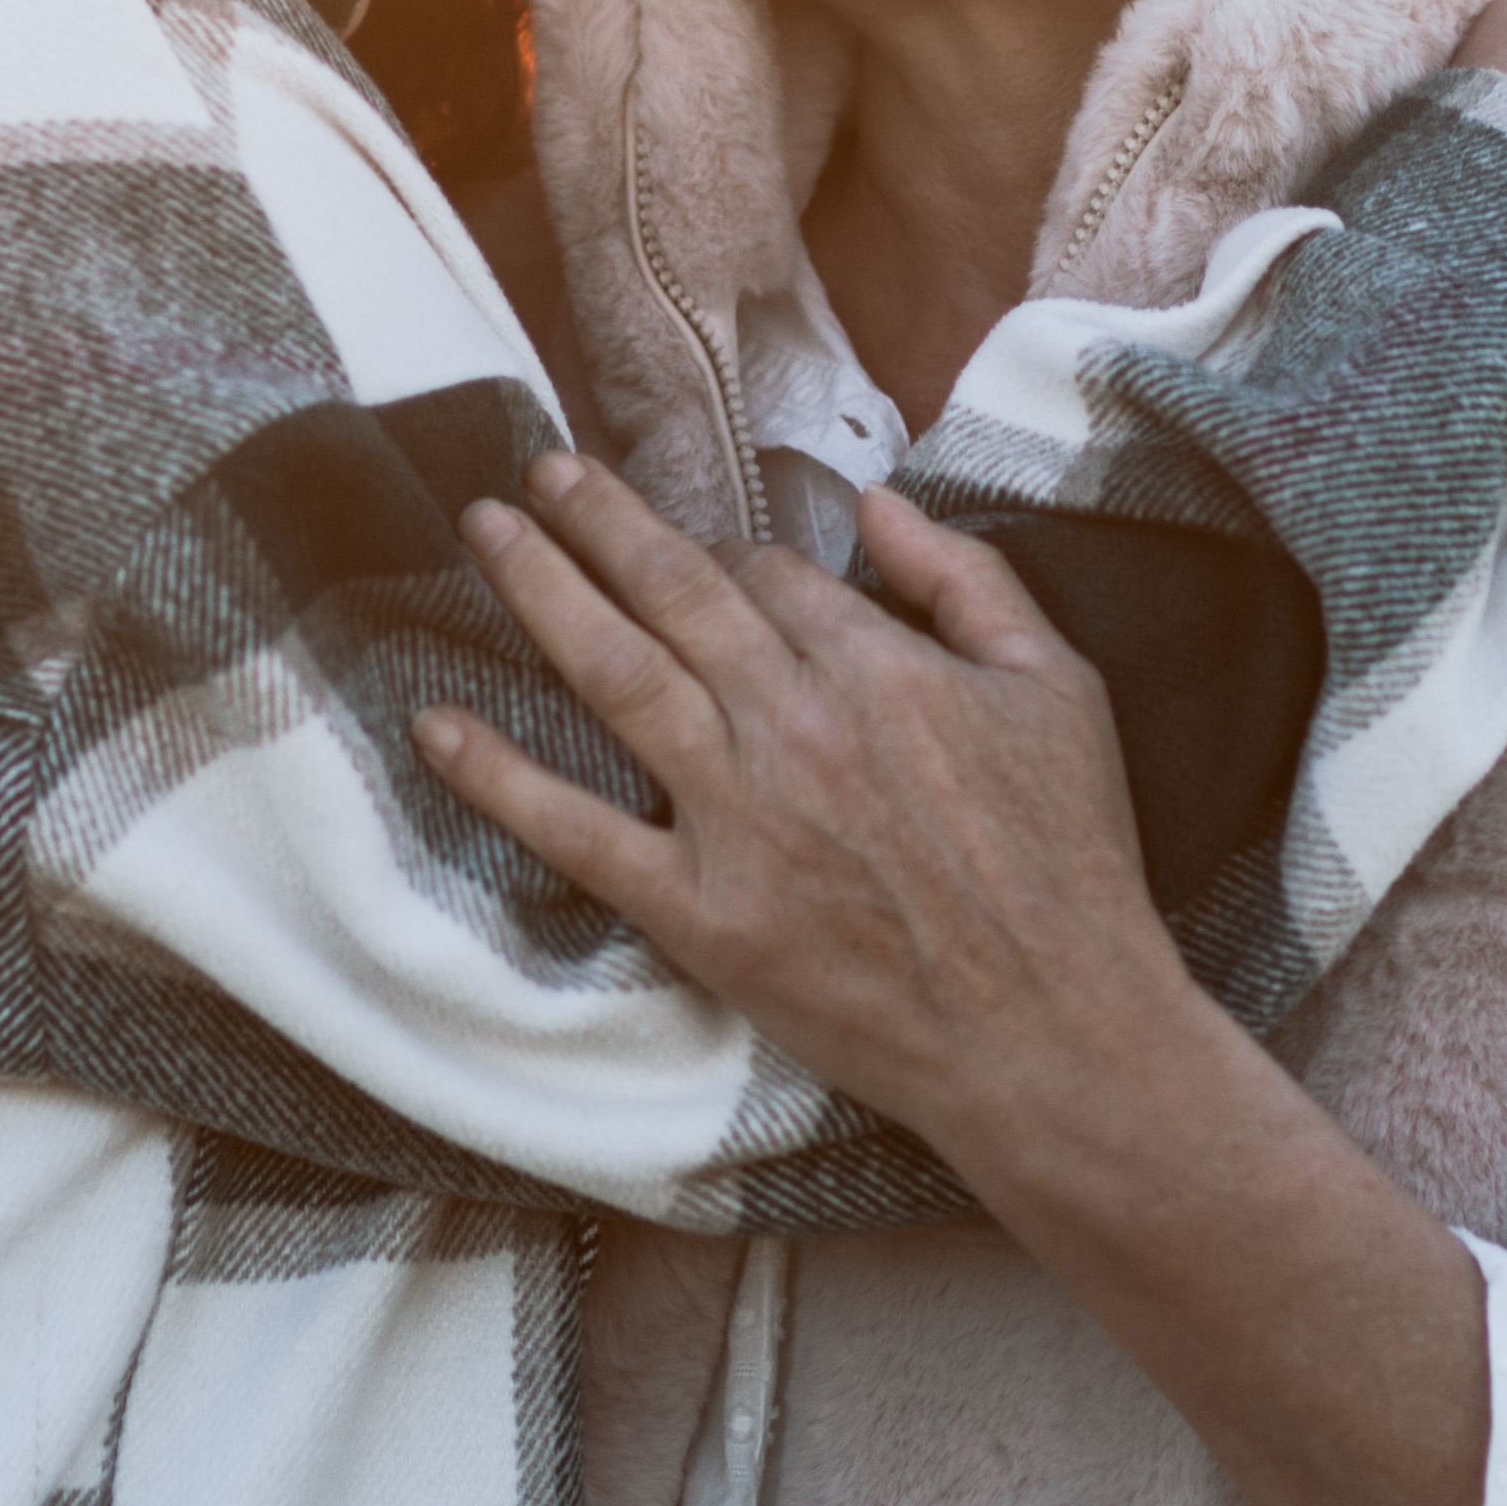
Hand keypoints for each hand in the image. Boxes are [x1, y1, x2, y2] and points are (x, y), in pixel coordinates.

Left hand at [419, 452, 1498, 1505]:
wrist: (1052, 1030)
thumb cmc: (1069, 863)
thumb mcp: (1059, 689)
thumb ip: (970, 580)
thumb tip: (880, 501)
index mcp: (878, 663)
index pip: (771, 574)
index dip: (738, 559)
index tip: (717, 561)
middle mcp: (792, 724)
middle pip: (672, 591)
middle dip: (595, 520)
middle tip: (538, 475)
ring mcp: (738, 818)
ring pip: (614, 675)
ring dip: (539, 593)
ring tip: (485, 533)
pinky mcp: (701, 913)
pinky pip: (578, 833)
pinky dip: (500, 777)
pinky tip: (437, 726)